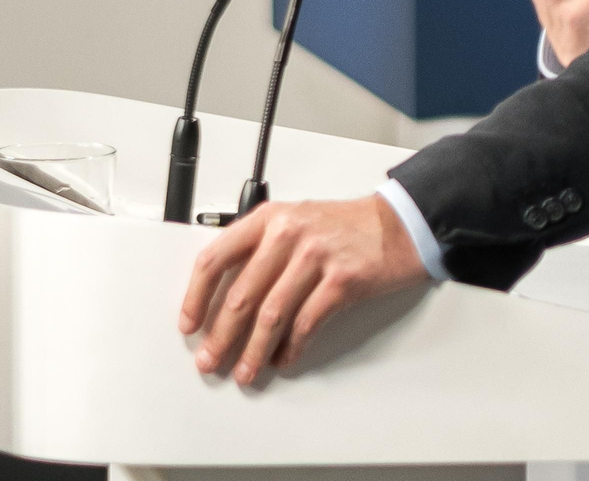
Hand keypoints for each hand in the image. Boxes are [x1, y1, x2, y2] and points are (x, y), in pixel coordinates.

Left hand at [178, 195, 426, 385]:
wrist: (399, 225)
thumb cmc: (346, 226)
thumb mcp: (296, 221)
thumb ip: (260, 249)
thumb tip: (224, 299)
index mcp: (270, 219)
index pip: (216, 259)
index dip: (196, 297)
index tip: (189, 325)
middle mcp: (289, 234)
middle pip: (241, 296)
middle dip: (221, 337)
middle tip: (211, 360)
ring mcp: (316, 257)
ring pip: (271, 315)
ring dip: (253, 351)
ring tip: (245, 370)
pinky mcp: (342, 280)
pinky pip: (306, 323)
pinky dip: (291, 347)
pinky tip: (284, 358)